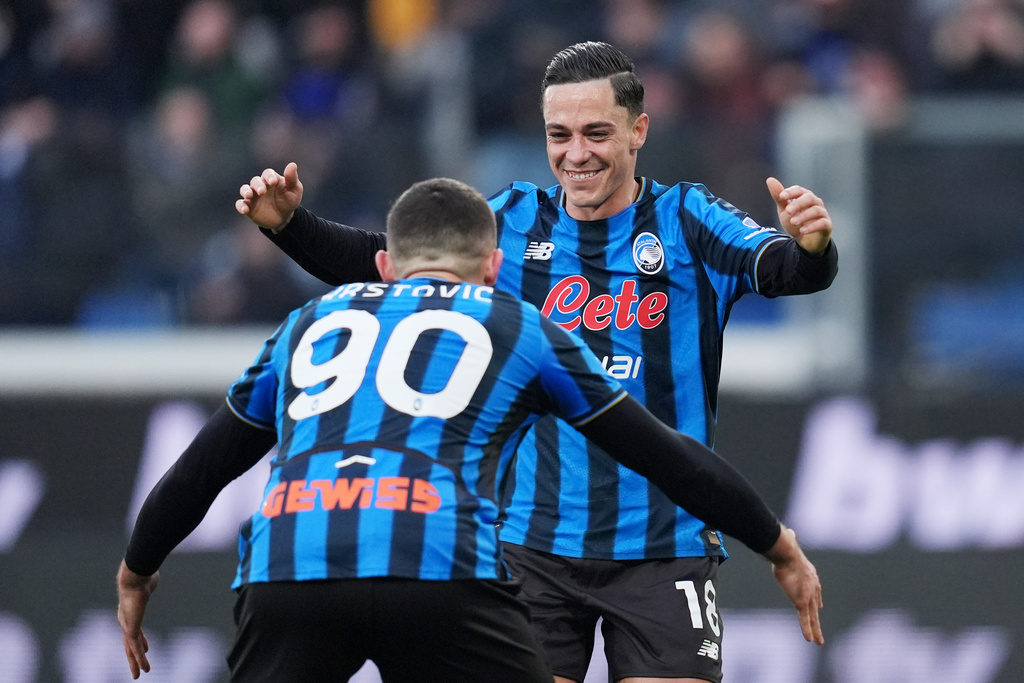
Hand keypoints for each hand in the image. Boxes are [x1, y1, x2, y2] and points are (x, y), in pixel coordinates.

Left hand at [116, 561, 159, 678]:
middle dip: (133, 655)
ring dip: (135, 662)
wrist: (135, 576)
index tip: (146, 647)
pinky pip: (135, 648)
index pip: (134, 628)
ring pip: (130, 648)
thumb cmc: (142, 573)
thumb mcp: (148, 579)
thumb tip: (152, 572)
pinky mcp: (131, 628)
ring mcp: (127, 624)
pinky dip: (139, 659)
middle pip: (129, 642)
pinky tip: (144, 668)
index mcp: (129, 610)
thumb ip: (149, 580)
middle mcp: (126, 619)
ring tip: (139, 675)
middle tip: (137, 668)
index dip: (140, 639)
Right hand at [235, 162, 303, 231]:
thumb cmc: (290, 200)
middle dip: (257, 185)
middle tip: (262, 192)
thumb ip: (292, 179)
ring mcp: (253, 196)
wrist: (284, 217)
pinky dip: (240, 206)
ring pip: (244, 189)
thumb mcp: (295, 190)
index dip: (269, 176)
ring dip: (245, 191)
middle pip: (255, 181)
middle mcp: (260, 186)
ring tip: (249, 195)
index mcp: (271, 179)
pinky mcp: (248, 207)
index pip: (267, 174)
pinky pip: (240, 204)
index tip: (273, 182)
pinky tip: (245, 210)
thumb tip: (293, 164)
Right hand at [763, 525, 824, 644]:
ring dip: (815, 630)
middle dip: (817, 618)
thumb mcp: (789, 545)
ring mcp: (808, 595)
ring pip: (812, 617)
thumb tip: (788, 532)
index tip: (819, 606)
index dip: (816, 599)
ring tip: (818, 642)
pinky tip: (809, 639)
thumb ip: (789, 541)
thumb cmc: (785, 546)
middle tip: (820, 630)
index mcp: (810, 574)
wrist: (788, 553)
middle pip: (815, 606)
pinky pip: (805, 619)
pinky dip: (807, 629)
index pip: (815, 590)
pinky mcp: (801, 601)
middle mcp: (812, 586)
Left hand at [766, 177, 831, 253]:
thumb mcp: (784, 210)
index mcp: (805, 197)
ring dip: (803, 216)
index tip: (781, 196)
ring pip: (816, 210)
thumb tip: (770, 179)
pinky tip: (802, 230)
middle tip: (788, 211)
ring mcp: (822, 213)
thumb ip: (778, 197)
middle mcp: (815, 203)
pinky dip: (812, 226)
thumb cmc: (795, 221)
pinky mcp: (827, 225)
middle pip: (809, 198)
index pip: (799, 190)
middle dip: (798, 203)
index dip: (791, 192)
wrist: (804, 240)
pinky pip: (822, 223)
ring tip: (793, 222)